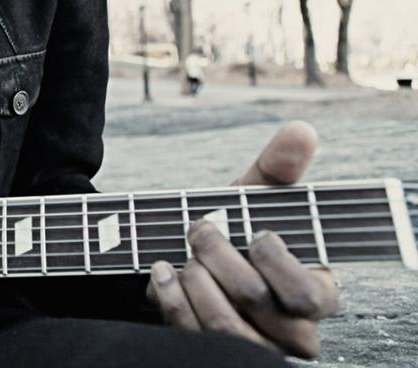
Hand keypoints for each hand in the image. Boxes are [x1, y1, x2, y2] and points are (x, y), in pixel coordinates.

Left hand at [146, 121, 339, 357]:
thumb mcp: (250, 199)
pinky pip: (194, 338)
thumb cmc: (231, 228)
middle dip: (222, 259)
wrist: (181, 257)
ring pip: (227, 329)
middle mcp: (293, 333)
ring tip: (180, 254)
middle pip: (261, 305)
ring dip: (197, 281)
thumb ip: (276, 169)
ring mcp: (253, 349)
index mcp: (316, 295)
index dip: (277, 261)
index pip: (311, 295)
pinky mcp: (212, 356)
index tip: (255, 232)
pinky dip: (172, 300)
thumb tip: (302, 131)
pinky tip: (160, 272)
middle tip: (199, 230)